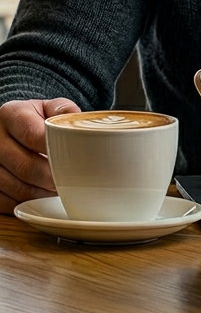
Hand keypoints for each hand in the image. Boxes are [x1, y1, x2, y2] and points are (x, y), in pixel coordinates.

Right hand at [0, 97, 78, 213]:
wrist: (11, 129)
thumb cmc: (36, 119)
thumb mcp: (49, 108)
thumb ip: (65, 111)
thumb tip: (80, 126)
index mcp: (11, 114)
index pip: (33, 135)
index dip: (55, 151)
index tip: (73, 161)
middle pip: (25, 166)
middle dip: (52, 178)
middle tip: (72, 183)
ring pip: (17, 188)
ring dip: (42, 194)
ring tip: (61, 192)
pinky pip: (7, 202)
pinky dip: (28, 204)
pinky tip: (43, 199)